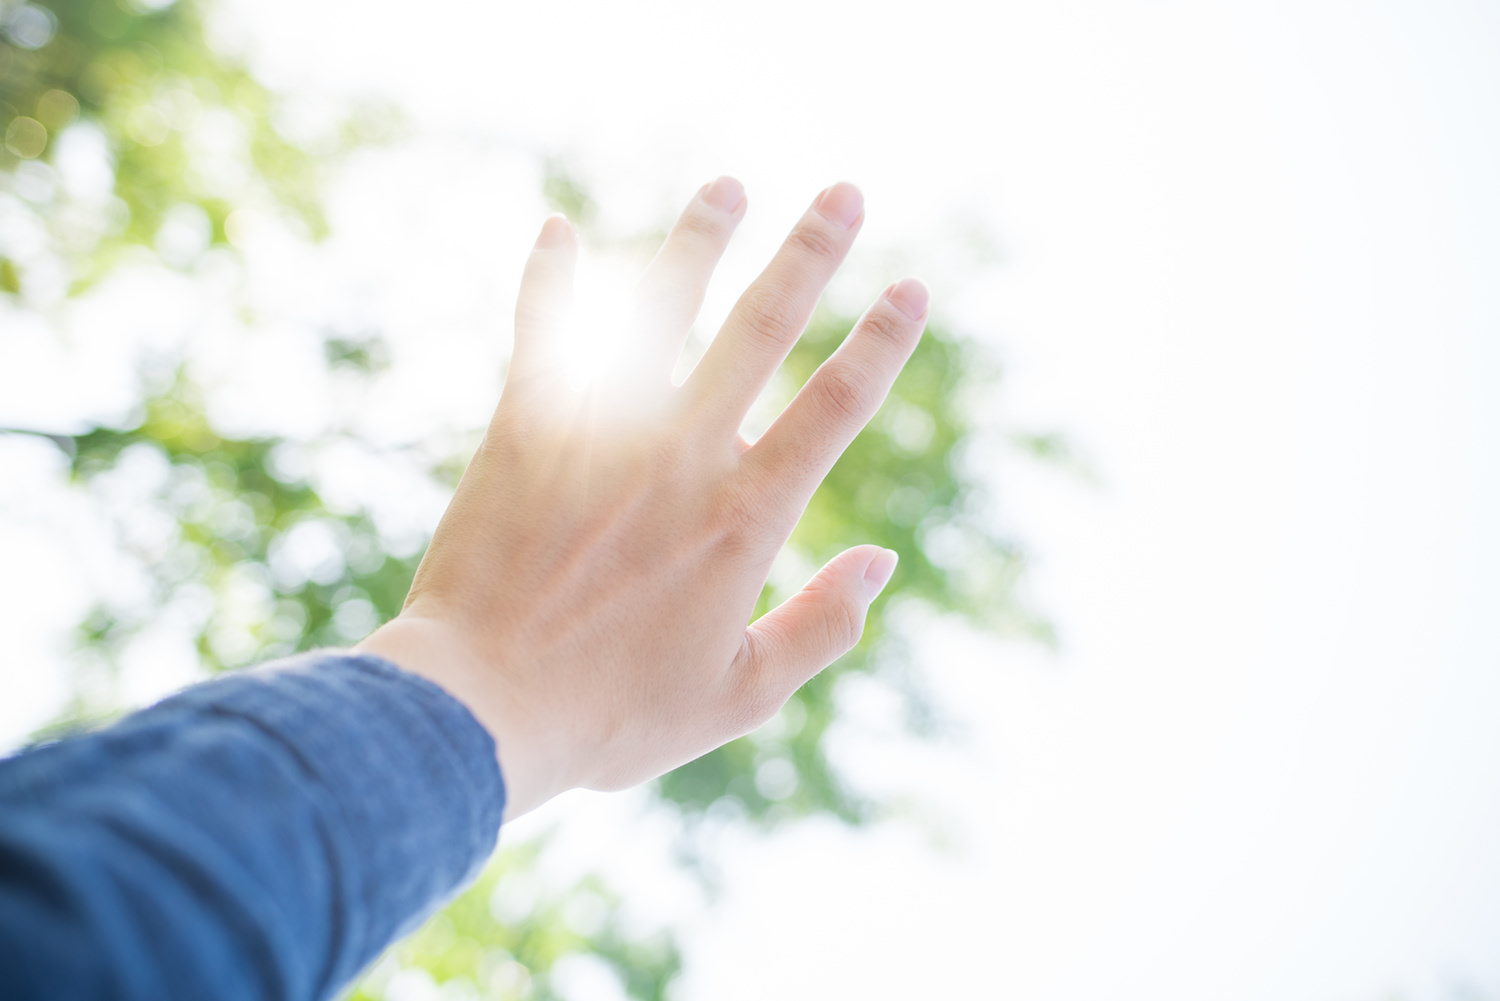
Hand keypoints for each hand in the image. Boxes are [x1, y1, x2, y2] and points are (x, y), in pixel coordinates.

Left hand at [356, 178, 927, 819]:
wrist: (481, 707)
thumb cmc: (612, 714)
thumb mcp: (741, 696)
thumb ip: (822, 626)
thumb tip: (882, 560)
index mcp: (745, 515)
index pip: (836, 404)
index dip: (883, 340)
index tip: (911, 288)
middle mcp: (683, 454)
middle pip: (762, 328)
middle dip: (810, 254)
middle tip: (844, 194)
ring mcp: (602, 431)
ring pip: (661, 309)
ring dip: (699, 241)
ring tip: (727, 187)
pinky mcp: (526, 428)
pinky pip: (543, 333)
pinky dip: (551, 280)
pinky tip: (561, 229)